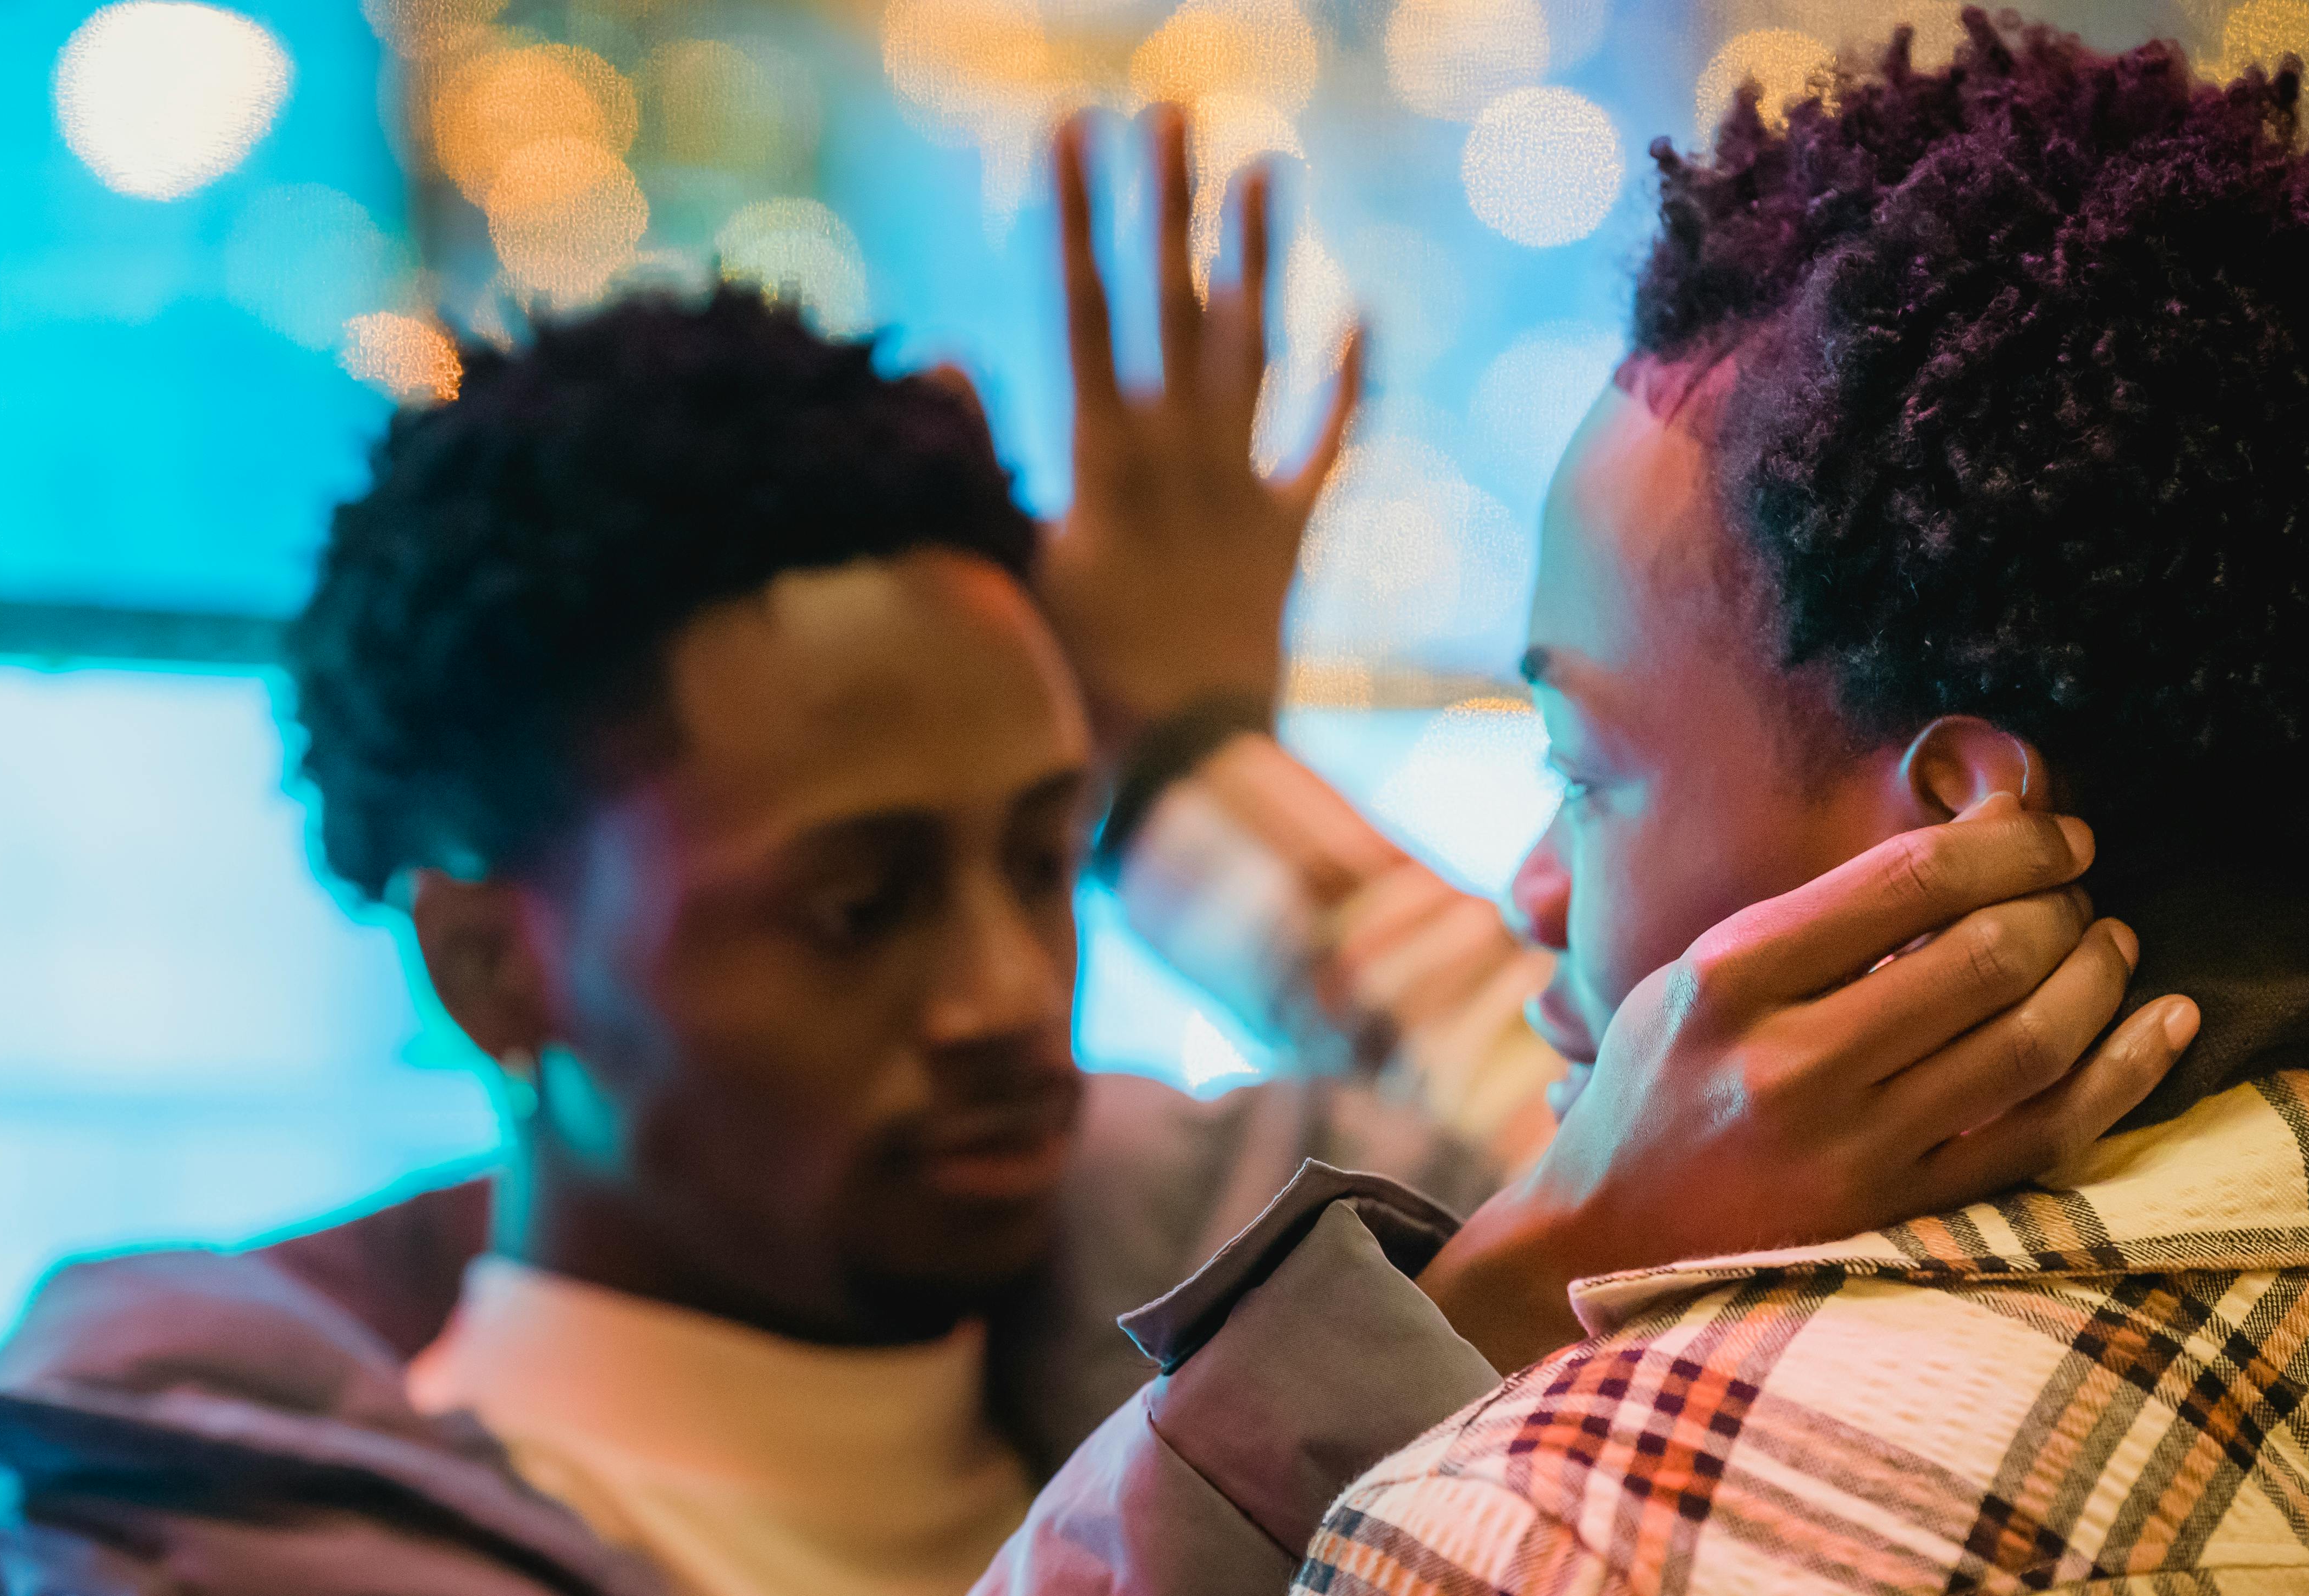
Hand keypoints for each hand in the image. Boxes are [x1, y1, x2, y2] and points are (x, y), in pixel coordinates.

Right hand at [1039, 108, 1364, 751]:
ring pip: (1257, 350)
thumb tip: (948, 355)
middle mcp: (1181, 457)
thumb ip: (981, 461)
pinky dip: (1347, 382)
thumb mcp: (1006, 572)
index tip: (1074, 128)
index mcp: (1104, 460)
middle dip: (1168, 202)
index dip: (1079, 216)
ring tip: (1267, 168)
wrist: (1181, 775)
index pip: (1084, 308)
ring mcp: (1243, 491)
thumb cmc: (1072, 689)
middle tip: (1170, 108)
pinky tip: (1360, 309)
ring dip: (1261, 259)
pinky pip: (1330, 448)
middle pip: (1174, 303)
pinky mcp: (1290, 537)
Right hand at [1418, 803, 2201, 1370]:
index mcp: (1732, 980)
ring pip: (2032, 1042)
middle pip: (1987, 954)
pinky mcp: (1899, 1218)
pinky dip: (2125, 1073)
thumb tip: (1975, 857)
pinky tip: (2166, 1023)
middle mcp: (1793, 1066)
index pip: (1913, 878)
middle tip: (2075, 893)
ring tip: (2109, 945)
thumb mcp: (1695, 976)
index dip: (2012, 843)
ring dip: (2097, 976)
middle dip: (2061, 904)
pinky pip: (2047, 1137)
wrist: (1604, 1242)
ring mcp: (1852, 1152)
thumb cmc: (1659, 1088)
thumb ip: (1814, 925)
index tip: (2052, 835)